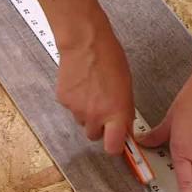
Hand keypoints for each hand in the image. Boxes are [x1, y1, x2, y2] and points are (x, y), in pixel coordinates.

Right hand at [56, 23, 134, 154]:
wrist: (85, 43)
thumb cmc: (110, 59)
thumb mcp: (127, 87)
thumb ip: (124, 111)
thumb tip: (124, 127)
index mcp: (116, 113)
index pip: (113, 148)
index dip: (114, 147)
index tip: (117, 142)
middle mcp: (96, 116)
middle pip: (94, 136)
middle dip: (99, 127)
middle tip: (103, 109)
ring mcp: (77, 110)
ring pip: (82, 121)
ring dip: (87, 113)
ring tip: (92, 91)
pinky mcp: (64, 101)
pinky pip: (71, 108)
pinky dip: (76, 101)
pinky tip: (81, 84)